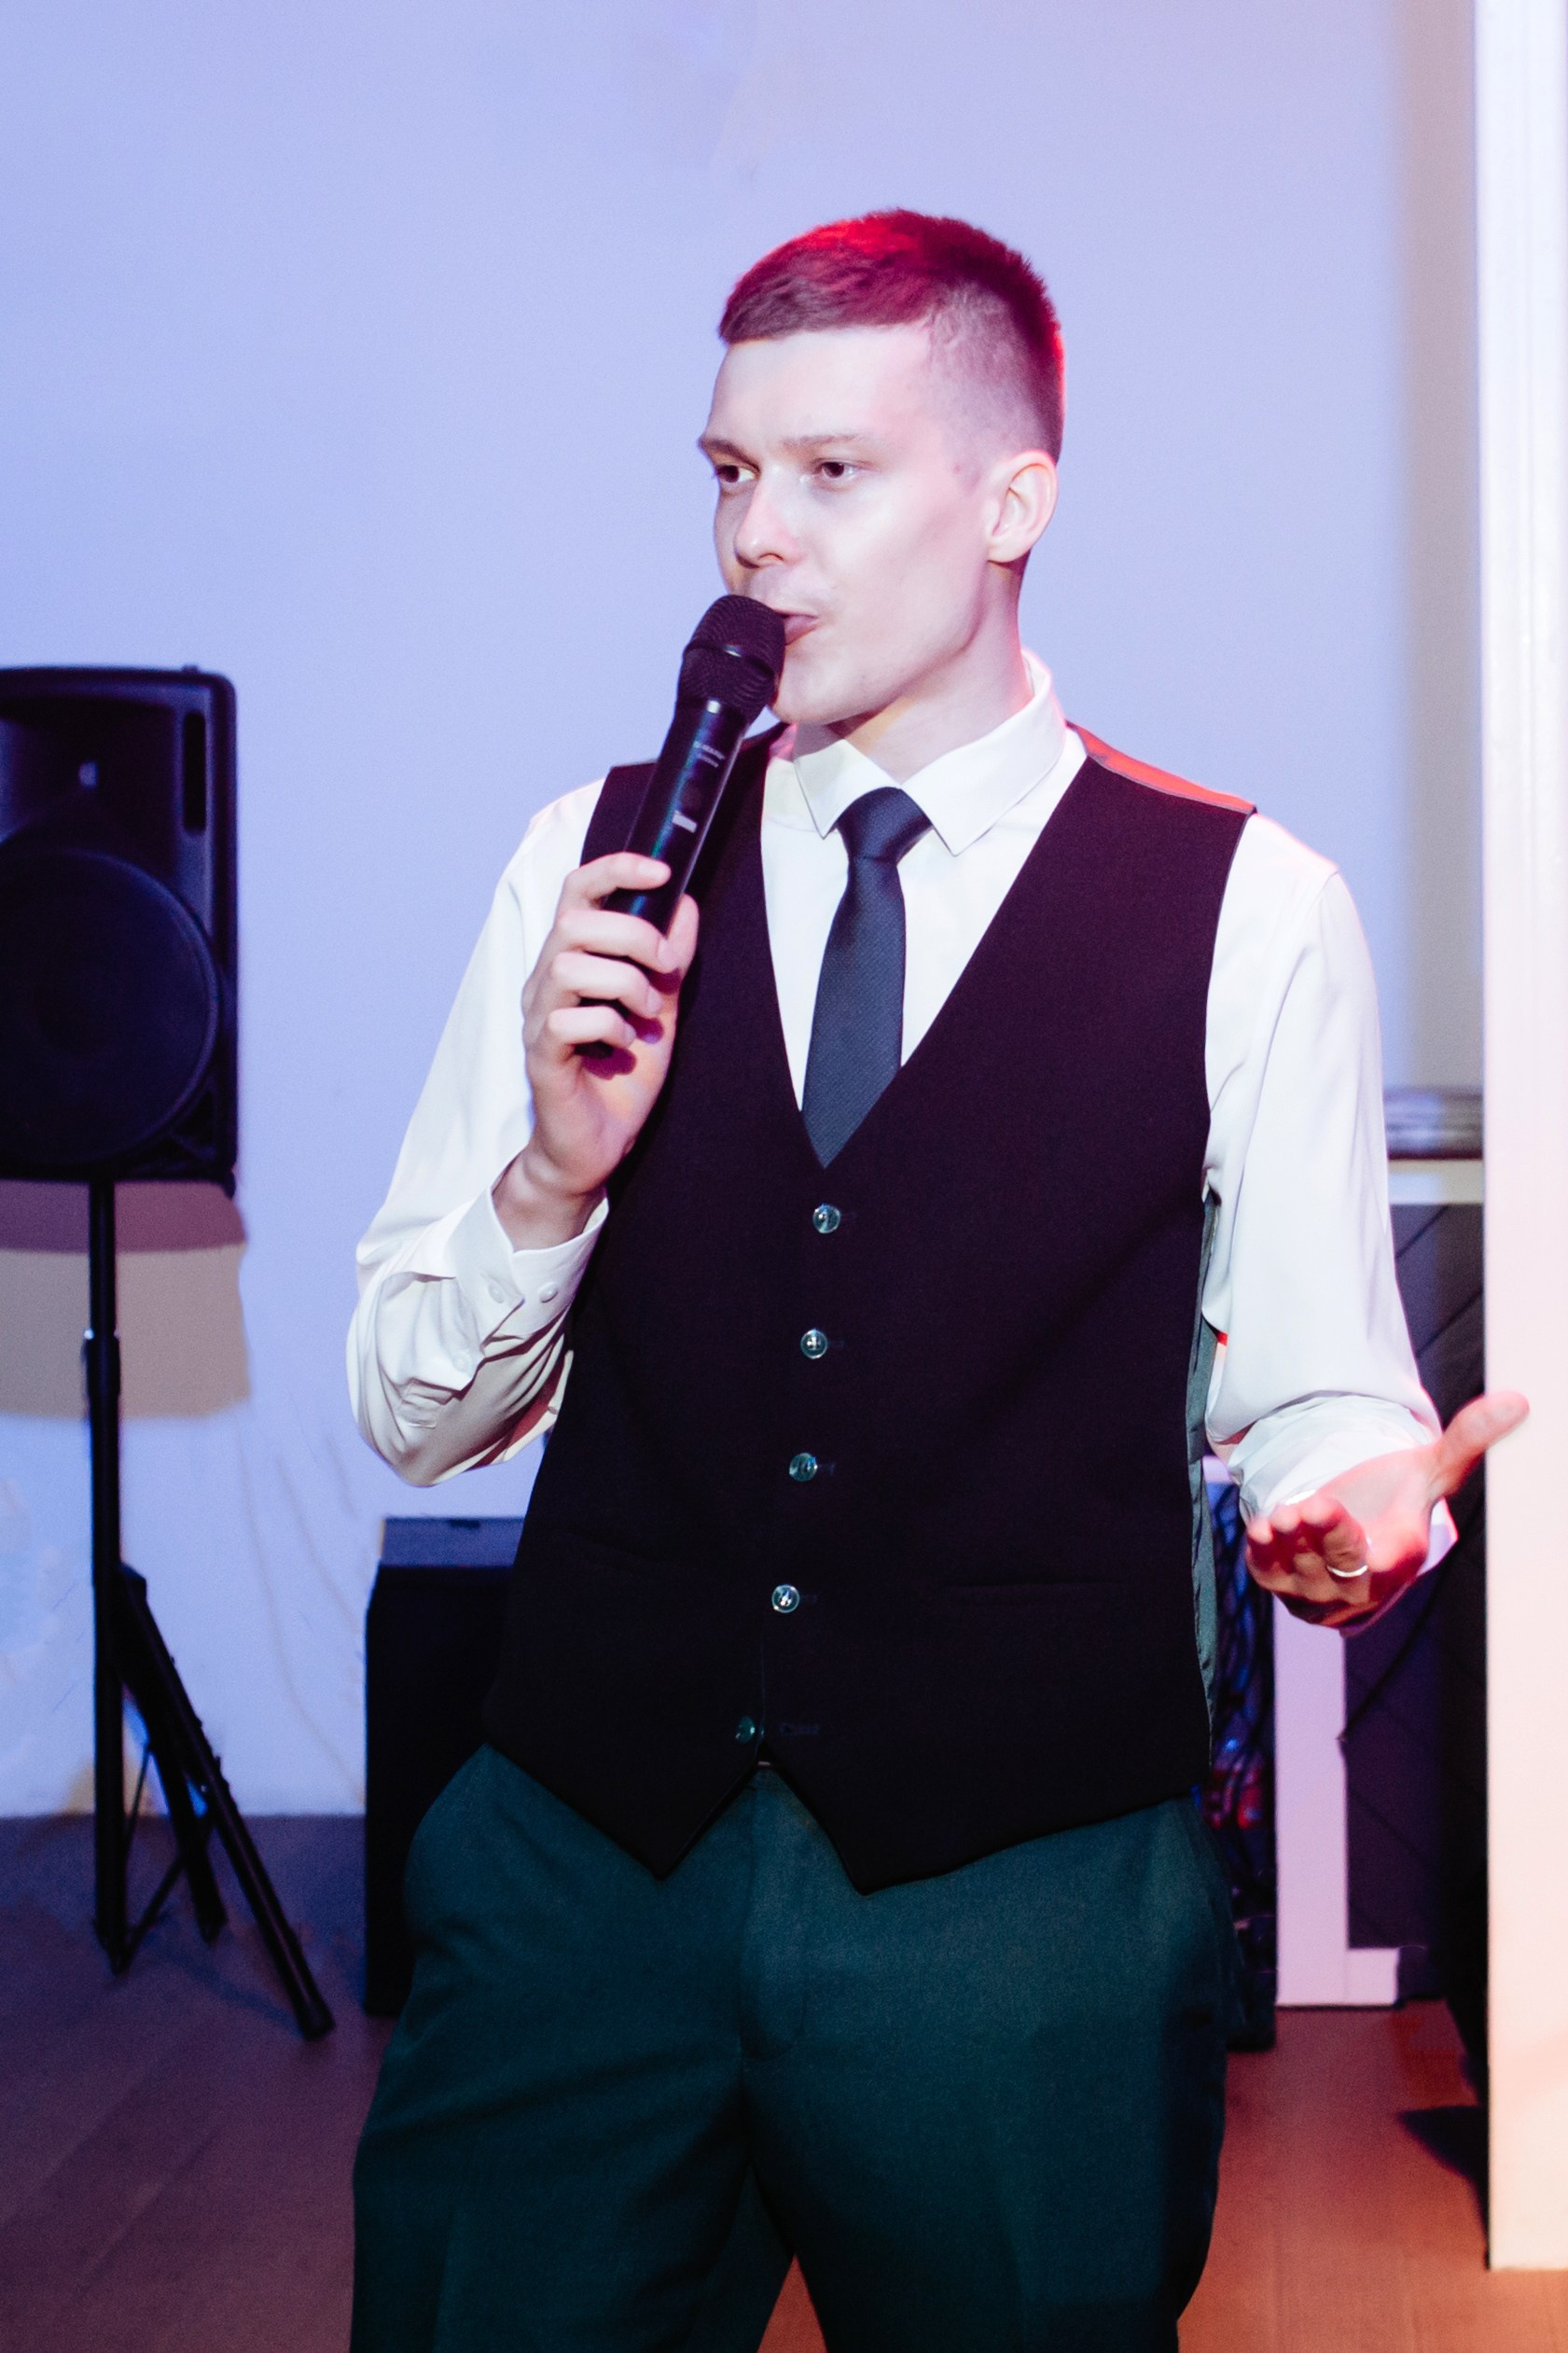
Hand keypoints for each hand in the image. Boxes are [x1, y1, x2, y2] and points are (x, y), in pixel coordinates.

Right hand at [492, 853, 698, 1248]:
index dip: (614, 869)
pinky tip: (624, 1047)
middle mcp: (545, 982)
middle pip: (574, 923)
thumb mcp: (661, 1010)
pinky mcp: (540, 1056)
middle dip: (633, 935)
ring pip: (568, 965)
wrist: (599, 1146)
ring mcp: (538, 1018)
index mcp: (572, 961)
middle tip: (666, 969)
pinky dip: (609, 1027)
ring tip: (647, 1014)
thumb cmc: (621, 1078)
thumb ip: (670, 961)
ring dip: (624, 984)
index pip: (577, 892)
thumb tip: (686, 907)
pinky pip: (567, 1020)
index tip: (661, 870)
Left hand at [1244, 1389, 1528, 1626]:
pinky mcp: (1282, 1584)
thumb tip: (1516, 1402)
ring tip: (1279, 1515)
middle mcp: (1360, 1587)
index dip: (1352, 1547)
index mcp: (1398, 1560)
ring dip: (1285, 1546)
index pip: (1374, 1565)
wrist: (1353, 1514)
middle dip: (1317, 1541)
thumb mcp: (1429, 1467)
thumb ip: (1466, 1442)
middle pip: (1333, 1572)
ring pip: (1296, 1575)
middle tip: (1300, 1508)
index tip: (1336, 1521)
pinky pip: (1268, 1573)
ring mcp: (1318, 1593)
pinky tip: (1262, 1528)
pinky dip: (1262, 1553)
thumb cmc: (1395, 1492)